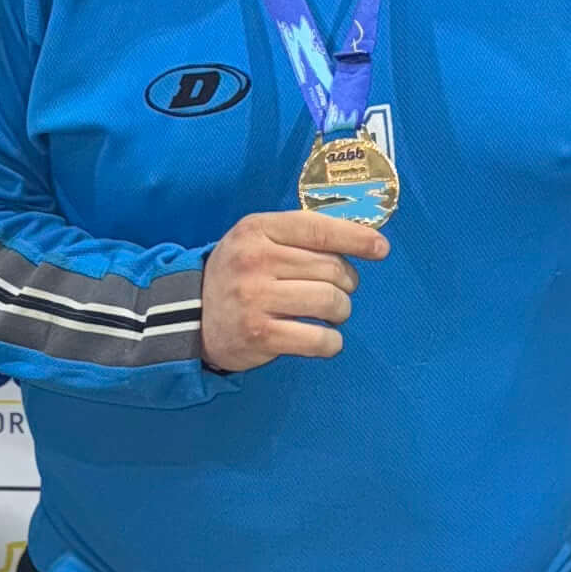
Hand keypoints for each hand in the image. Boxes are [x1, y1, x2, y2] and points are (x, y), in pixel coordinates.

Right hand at [200, 208, 389, 372]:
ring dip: (340, 312)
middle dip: (346, 283)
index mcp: (257, 229)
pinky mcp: (260, 335)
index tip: (380, 248)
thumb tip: (362, 239)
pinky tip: (324, 339)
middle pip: (332, 269)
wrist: (190, 315)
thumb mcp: (257, 240)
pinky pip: (319, 339)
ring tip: (329, 314)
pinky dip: (331, 342)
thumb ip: (299, 235)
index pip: (318, 228)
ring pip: (331, 302)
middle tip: (337, 291)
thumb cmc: (237, 274)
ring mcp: (256, 299)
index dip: (356, 238)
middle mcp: (256, 260)